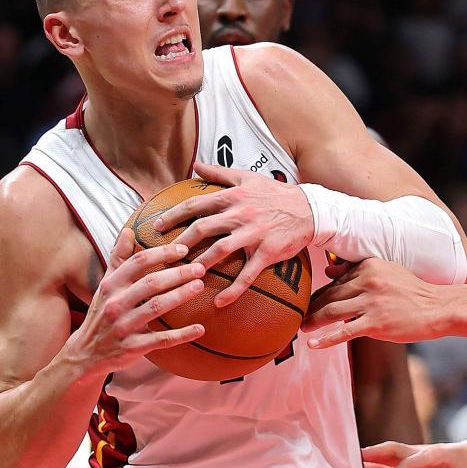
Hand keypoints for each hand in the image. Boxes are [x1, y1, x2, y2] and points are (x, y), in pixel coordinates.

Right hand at [66, 229, 205, 376]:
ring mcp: (124, 327)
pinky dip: (182, 335)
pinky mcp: (133, 348)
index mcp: (110, 286)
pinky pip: (161, 340)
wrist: (84, 354)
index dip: (161, 253)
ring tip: (199, 286)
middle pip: (150, 283)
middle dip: (177, 274)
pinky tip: (200, 328)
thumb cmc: (102, 313)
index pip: (138, 263)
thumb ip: (118, 258)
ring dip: (180, 296)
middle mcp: (115, 304)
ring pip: (156, 308)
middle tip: (200, 268)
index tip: (183, 249)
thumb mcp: (106, 285)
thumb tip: (129, 230)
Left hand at [153, 162, 313, 307]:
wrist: (310, 210)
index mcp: (232, 197)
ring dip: (199, 265)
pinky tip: (220, 302)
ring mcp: (253, 234)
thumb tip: (195, 165)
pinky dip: (233, 289)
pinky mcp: (267, 252)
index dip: (173, 215)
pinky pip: (248, 273)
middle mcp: (240, 214)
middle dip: (179, 243)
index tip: (156, 226)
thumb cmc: (276, 194)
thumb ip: (219, 173)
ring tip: (183, 277)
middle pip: (202, 228)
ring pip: (220, 250)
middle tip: (163, 256)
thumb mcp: (248, 178)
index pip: (195, 205)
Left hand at [304, 259, 446, 348]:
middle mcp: (368, 281)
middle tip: (297, 316)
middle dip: (311, 306)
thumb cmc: (412, 292)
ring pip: (332, 311)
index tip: (307, 301)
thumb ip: (357, 269)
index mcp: (369, 266)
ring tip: (301, 328)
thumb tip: (328, 269)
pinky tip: (313, 345)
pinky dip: (326, 339)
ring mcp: (371, 303)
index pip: (336, 279)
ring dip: (313, 321)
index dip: (319, 292)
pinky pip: (344, 332)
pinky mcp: (376, 323)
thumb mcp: (387, 271)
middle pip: (330, 294)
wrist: (437, 308)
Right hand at [362, 440, 466, 467]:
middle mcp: (422, 453)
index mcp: (433, 456)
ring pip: (392, 454)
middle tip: (357, 457)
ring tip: (355, 461)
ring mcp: (418, 457)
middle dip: (377, 453)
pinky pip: (395, 463)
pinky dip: (381, 464)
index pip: (409, 463)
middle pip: (395, 450)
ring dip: (375, 457)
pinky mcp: (417, 464)